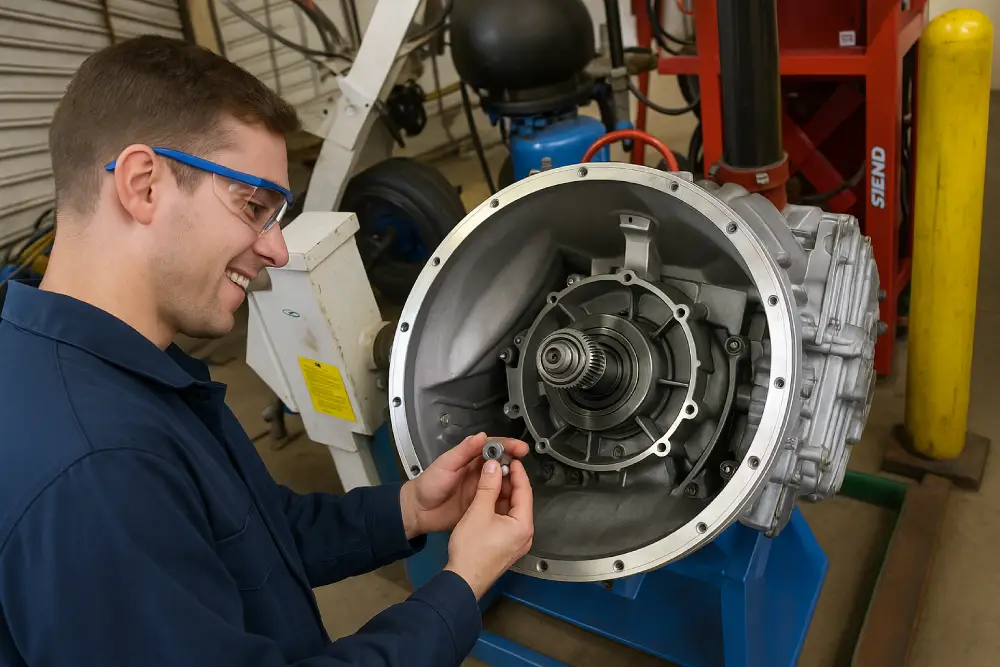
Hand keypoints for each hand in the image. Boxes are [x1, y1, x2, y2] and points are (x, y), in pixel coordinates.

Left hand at [399, 433, 528, 537]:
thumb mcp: (446, 464)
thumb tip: (483, 436)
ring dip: (512, 480)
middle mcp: (480, 471)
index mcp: (470, 458)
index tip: (520, 448)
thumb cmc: (430, 483)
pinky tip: (515, 499)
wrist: (419, 511)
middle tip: (524, 464)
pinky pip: (498, 500)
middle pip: (501, 463)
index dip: (507, 446)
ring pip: (502, 481)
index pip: (493, 447)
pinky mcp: (482, 505)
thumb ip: (464, 451)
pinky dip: (508, 498)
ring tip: (522, 482)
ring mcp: (482, 489)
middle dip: (514, 461)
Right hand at [445, 457, 533, 598]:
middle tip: (498, 466)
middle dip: (509, 482)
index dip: (517, 472)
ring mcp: (515, 543)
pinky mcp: (505, 547)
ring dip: (502, 494)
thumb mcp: (479, 511)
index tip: (511, 459)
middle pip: (520, 500)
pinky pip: (506, 521)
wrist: (462, 581)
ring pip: (512, 511)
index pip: (525, 491)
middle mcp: (524, 535)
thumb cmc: (471, 551)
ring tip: (491, 479)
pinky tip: (487, 500)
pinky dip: (498, 508)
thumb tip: (493, 467)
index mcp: (523, 525)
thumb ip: (488, 486)